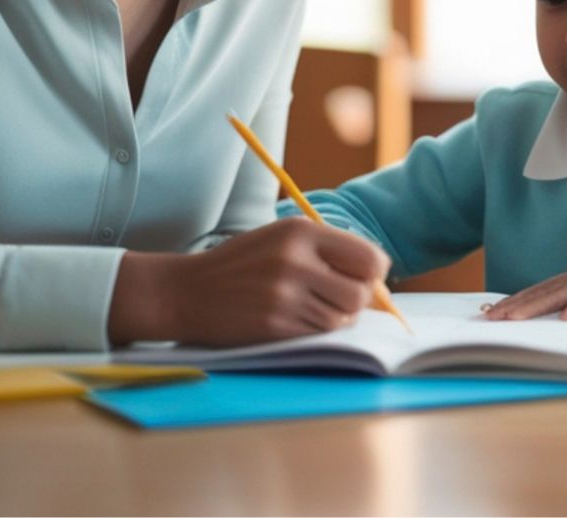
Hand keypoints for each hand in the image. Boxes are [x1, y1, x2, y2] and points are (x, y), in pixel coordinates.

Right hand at [108, 217, 390, 345]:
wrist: (188, 291)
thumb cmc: (242, 264)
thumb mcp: (282, 239)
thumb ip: (326, 251)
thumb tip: (377, 278)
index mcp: (301, 231)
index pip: (368, 257)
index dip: (374, 274)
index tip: (364, 280)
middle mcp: (296, 259)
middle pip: (360, 293)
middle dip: (358, 301)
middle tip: (338, 299)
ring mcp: (284, 294)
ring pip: (341, 318)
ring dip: (333, 319)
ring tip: (307, 307)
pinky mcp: (274, 325)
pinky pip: (317, 335)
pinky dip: (313, 332)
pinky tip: (291, 319)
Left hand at [483, 253, 566, 321]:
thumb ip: (562, 308)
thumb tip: (543, 327)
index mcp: (559, 287)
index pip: (528, 295)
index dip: (508, 304)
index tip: (488, 314)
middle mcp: (565, 284)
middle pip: (534, 296)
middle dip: (510, 307)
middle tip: (489, 318)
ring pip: (552, 298)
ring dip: (532, 307)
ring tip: (513, 318)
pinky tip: (566, 318)